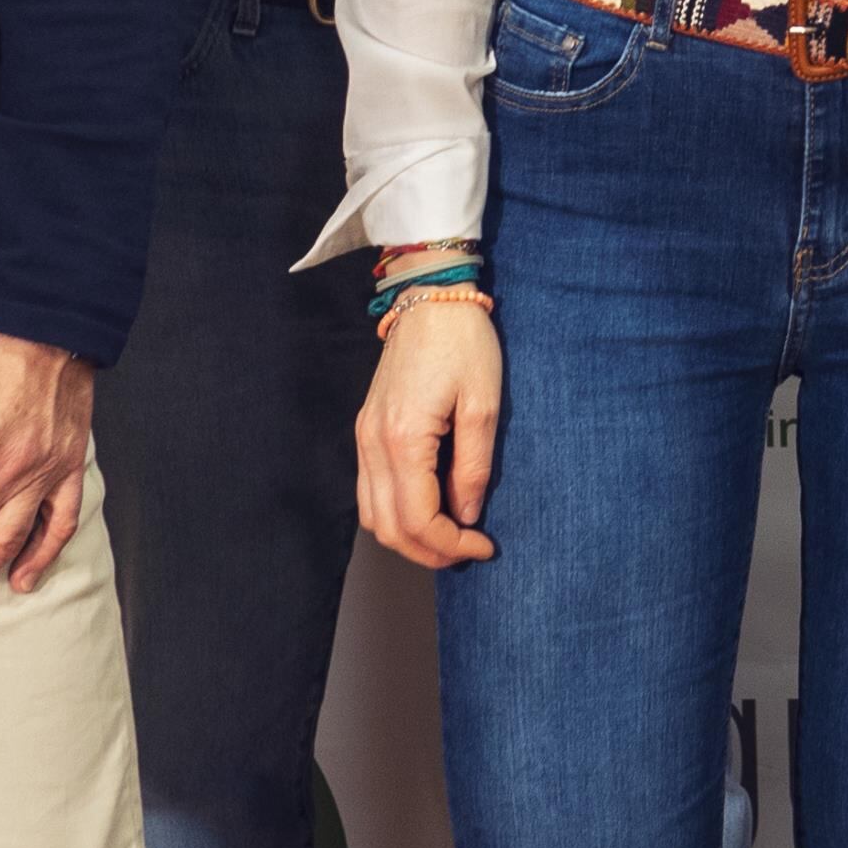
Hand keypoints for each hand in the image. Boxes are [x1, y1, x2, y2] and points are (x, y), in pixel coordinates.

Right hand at [356, 298, 503, 566]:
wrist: (430, 295)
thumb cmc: (463, 341)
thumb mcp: (484, 404)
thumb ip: (473, 467)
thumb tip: (466, 516)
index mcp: (403, 438)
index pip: (418, 520)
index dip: (450, 546)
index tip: (484, 547)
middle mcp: (373, 443)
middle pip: (388, 528)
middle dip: (428, 551)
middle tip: (468, 551)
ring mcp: (364, 436)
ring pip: (371, 515)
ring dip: (409, 536)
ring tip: (451, 535)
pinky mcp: (366, 428)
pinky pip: (369, 490)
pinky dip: (395, 512)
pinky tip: (430, 506)